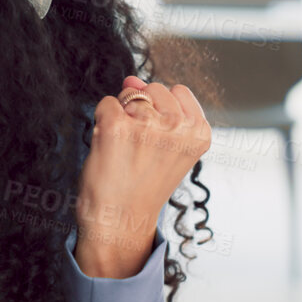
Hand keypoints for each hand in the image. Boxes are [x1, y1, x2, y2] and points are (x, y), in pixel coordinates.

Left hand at [74, 76, 211, 275]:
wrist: (120, 222)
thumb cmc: (143, 186)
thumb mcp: (168, 147)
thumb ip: (159, 109)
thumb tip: (132, 79)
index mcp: (199, 133)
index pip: (178, 92)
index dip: (162, 111)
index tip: (158, 142)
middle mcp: (178, 127)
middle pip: (153, 89)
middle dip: (142, 110)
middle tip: (140, 149)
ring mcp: (147, 125)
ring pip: (129, 94)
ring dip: (122, 116)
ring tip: (126, 150)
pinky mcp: (116, 126)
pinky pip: (106, 103)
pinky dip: (102, 122)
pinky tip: (110, 149)